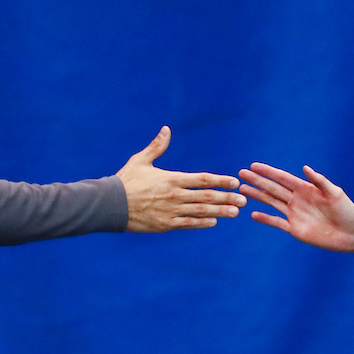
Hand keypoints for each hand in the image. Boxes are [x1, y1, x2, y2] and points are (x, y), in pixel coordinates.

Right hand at [115, 127, 244, 231]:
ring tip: (235, 212)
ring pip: (201, 212)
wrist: (110, 204)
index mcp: (172, 178)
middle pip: (207, 197)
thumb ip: (157, 146)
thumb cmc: (126, 180)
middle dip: (227, 198)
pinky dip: (202, 223)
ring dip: (220, 212)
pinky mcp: (165, 224)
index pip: (202, 179)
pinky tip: (214, 221)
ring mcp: (171, 211)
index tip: (234, 181)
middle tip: (243, 199)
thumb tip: (166, 129)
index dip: (220, 180)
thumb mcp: (141, 160)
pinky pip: (188, 224)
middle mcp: (175, 195)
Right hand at [238, 162, 353, 251]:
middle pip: (272, 188)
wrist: (352, 233)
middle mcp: (297, 200)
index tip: (253, 166)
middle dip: (257, 181)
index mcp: (305, 189)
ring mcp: (295, 214)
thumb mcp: (335, 193)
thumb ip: (320, 181)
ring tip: (242, 190)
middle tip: (240, 175)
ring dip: (257, 196)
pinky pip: (277, 222)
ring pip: (271, 203)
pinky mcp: (295, 229)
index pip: (282, 178)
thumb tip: (305, 168)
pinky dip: (265, 219)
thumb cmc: (347, 211)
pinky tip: (253, 214)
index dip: (268, 172)